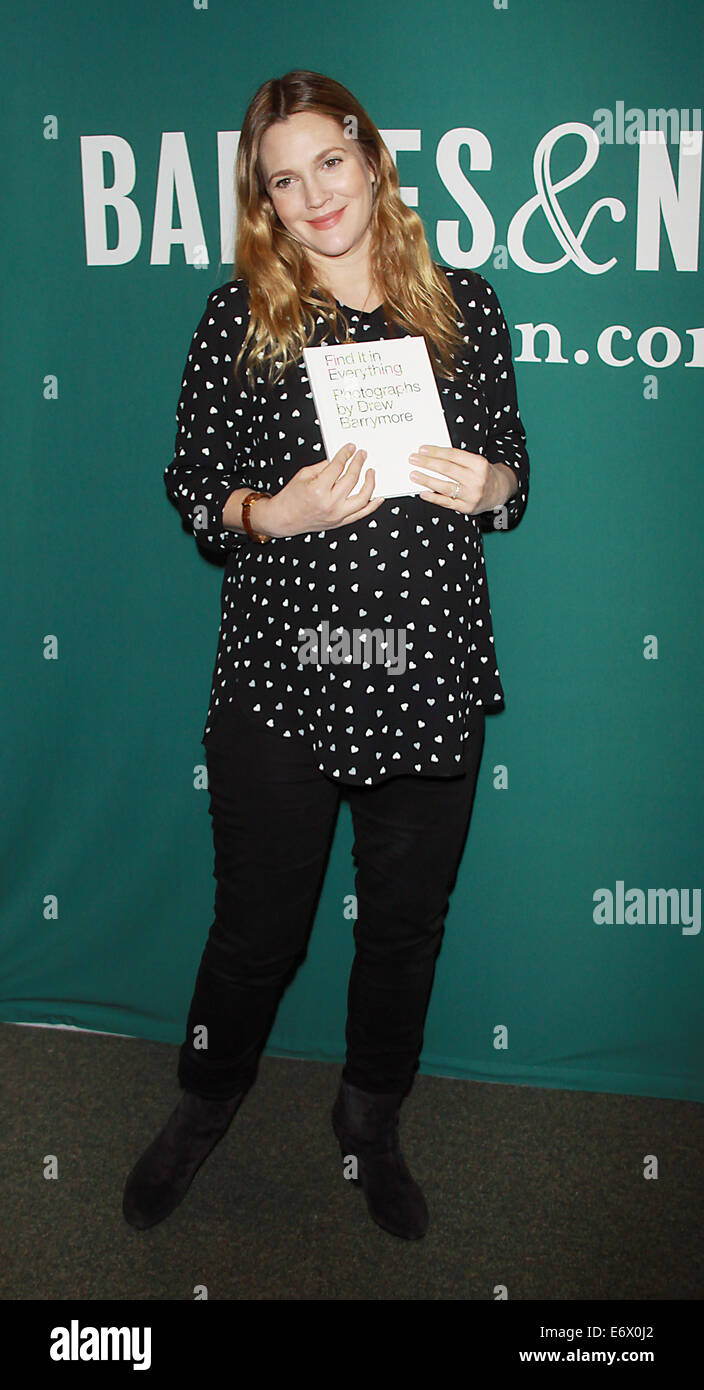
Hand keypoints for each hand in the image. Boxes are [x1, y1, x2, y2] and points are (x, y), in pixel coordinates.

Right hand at [257, 443, 385, 537]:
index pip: (338, 467)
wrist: (283, 518)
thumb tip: (338, 461)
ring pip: (362, 498)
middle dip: (358, 463)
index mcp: (318, 489)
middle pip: (352, 479)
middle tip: (362, 455)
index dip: (346, 454)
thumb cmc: (290, 498)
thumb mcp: (303, 475)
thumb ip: (323, 467)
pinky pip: (361, 514)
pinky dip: (372, 505)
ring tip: (371, 472)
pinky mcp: (340, 522)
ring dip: (370, 483)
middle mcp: (330, 503)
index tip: (351, 448)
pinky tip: (378, 496)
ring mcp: (337, 514)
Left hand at [408, 445, 510, 514]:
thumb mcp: (475, 462)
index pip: (453, 455)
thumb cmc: (482, 474)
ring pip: (445, 487)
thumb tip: (432, 456)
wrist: (499, 492)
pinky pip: (446, 502)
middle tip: (413, 459)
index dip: (436, 452)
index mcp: (479, 464)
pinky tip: (422, 492)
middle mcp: (476, 480)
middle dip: (427, 463)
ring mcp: (471, 496)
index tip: (422, 449)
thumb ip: (458, 460)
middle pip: (447, 469)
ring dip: (426, 480)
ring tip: (414, 475)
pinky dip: (433, 497)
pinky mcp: (466, 508)